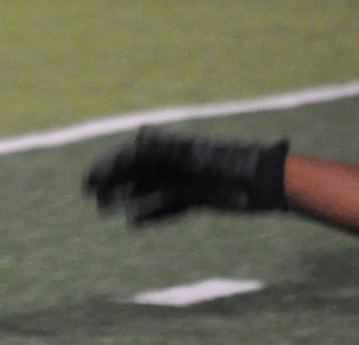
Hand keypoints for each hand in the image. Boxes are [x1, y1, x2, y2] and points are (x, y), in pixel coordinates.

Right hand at [85, 127, 289, 225]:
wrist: (268, 181)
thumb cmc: (235, 163)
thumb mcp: (200, 155)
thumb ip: (170, 147)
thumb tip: (140, 134)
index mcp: (173, 149)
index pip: (133, 156)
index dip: (109, 166)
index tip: (89, 180)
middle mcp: (175, 163)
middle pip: (137, 173)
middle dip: (113, 183)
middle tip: (93, 199)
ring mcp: (186, 180)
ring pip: (149, 190)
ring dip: (127, 199)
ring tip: (107, 211)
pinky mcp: (199, 197)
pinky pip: (168, 206)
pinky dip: (151, 214)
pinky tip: (134, 224)